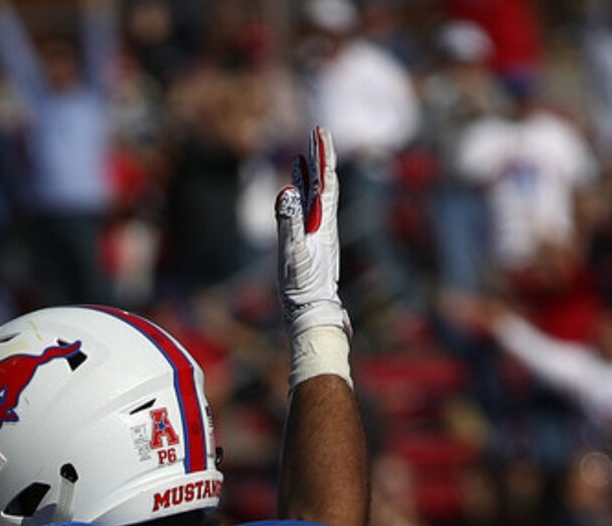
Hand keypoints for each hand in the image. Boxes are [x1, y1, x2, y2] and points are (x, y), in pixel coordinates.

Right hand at [276, 126, 349, 336]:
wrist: (311, 309)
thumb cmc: (302, 285)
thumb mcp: (293, 253)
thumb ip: (289, 223)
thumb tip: (287, 192)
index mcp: (323, 221)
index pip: (325, 180)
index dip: (323, 154)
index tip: (320, 131)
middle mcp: (324, 223)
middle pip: (324, 183)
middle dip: (321, 157)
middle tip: (318, 131)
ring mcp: (319, 232)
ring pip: (317, 195)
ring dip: (312, 173)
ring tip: (306, 154)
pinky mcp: (312, 242)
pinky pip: (309, 210)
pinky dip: (305, 194)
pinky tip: (297, 191)